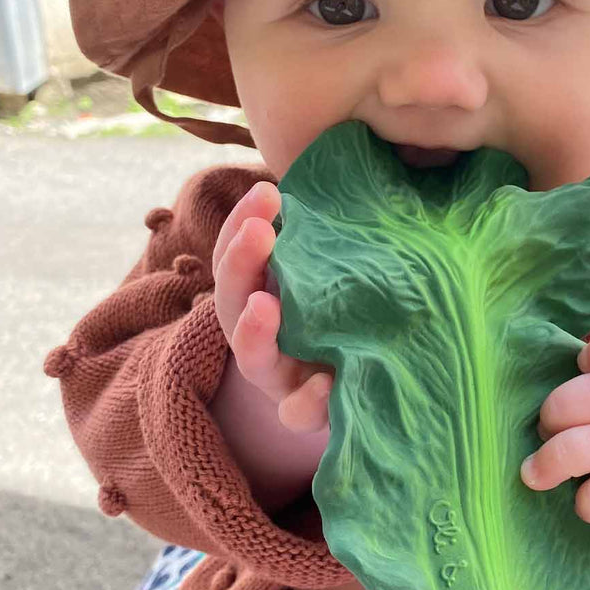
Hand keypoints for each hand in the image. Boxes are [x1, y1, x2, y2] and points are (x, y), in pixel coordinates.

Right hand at [212, 180, 332, 432]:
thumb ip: (331, 238)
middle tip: (261, 231)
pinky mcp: (305, 413)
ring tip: (266, 306)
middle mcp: (260, 333)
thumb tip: (354, 174)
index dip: (243, 223)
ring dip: (255, 331)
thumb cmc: (342, 312)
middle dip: (242, 263)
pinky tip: (326, 384)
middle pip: (235, 299)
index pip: (239, 252)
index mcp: (261, 291)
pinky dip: (308, 401)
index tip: (266, 191)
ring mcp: (279, 377)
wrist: (355, 385)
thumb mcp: (332, 273)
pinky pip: (298, 415)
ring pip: (253, 359)